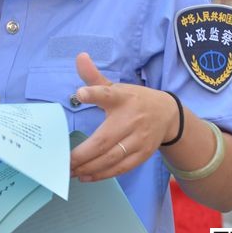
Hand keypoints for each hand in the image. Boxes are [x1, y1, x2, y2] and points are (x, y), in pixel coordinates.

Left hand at [70, 52, 177, 180]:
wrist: (168, 115)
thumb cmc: (134, 100)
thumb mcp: (116, 87)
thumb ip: (94, 77)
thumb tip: (79, 56)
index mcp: (122, 98)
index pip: (108, 94)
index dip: (94, 93)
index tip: (80, 93)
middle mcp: (131, 120)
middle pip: (105, 140)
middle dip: (83, 153)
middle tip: (63, 161)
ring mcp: (138, 140)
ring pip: (111, 158)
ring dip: (89, 167)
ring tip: (70, 172)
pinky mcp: (142, 155)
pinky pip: (121, 168)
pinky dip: (103, 174)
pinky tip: (86, 176)